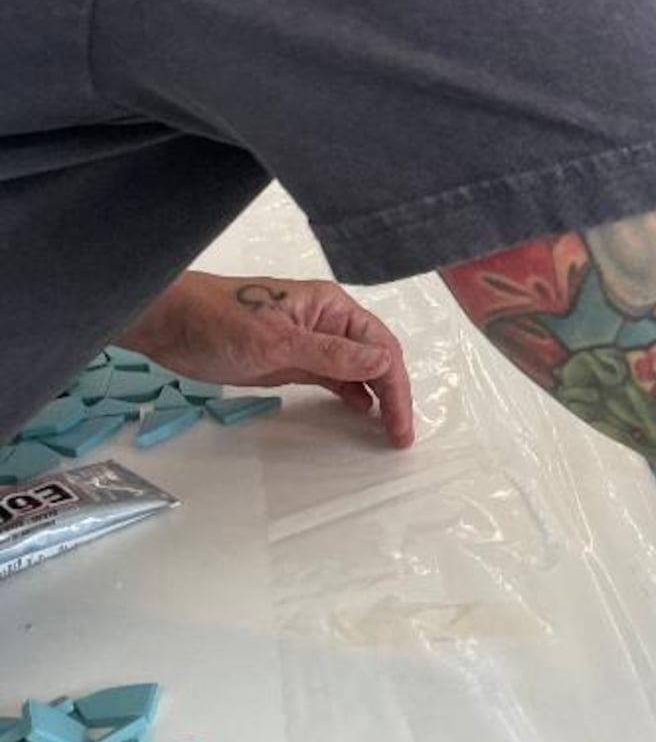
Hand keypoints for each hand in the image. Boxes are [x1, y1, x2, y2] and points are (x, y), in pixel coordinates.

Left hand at [120, 271, 413, 445]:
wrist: (169, 323)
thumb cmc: (219, 322)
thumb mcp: (277, 341)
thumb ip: (331, 354)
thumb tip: (384, 363)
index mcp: (331, 307)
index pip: (380, 347)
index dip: (396, 386)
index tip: (400, 425)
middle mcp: (327, 322)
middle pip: (375, 358)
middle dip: (393, 393)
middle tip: (400, 435)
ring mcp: (309, 341)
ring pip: (356, 369)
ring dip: (376, 394)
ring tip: (388, 428)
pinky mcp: (290, 360)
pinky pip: (332, 376)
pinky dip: (350, 392)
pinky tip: (359, 410)